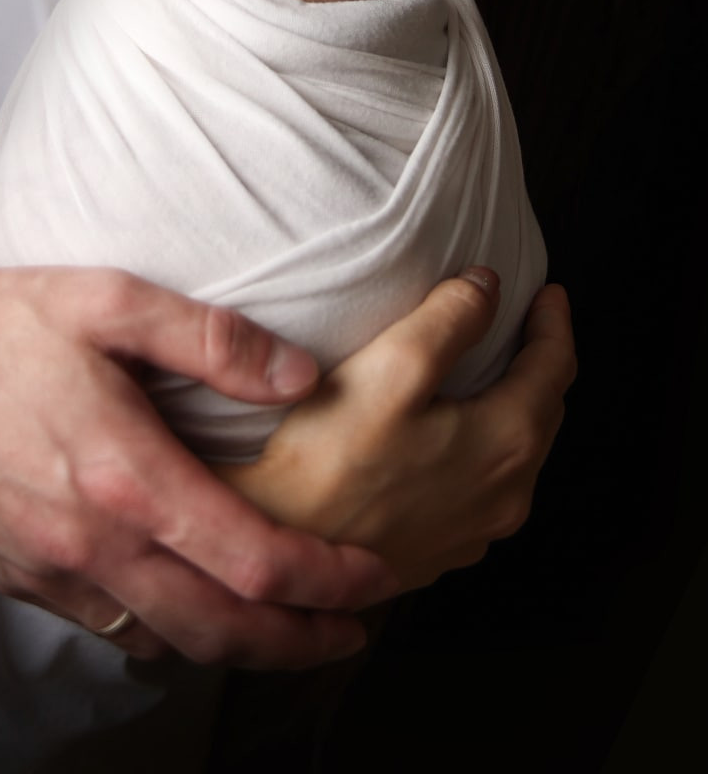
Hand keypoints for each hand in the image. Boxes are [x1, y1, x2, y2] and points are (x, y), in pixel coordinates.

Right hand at [0, 229, 396, 667]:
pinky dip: (161, 630)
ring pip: (161, 640)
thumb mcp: (109, 300)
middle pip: (219, 630)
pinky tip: (178, 604)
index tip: (372, 582)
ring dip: (232, 645)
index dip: (327, 581)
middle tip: (347, 636)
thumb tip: (300, 375)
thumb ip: (212, 339)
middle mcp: (91, 544)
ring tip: (279, 626)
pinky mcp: (14, 574)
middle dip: (297, 642)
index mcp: (127, 479)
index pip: (253, 561)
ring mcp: (49, 570)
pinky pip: (105, 625)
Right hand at [218, 272, 575, 590]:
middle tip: (527, 328)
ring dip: (512, 409)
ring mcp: (475, 531)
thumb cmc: (328, 462)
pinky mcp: (440, 549)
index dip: (554, 324)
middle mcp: (505, 496)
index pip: (555, 369)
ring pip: (515, 455)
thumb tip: (486, 289)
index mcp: (504, 444)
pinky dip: (481, 450)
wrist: (282, 549)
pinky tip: (451, 437)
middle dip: (540, 364)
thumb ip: (450, 318)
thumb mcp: (391, 367)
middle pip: (542, 413)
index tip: (548, 295)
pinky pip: (481, 489)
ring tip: (492, 376)